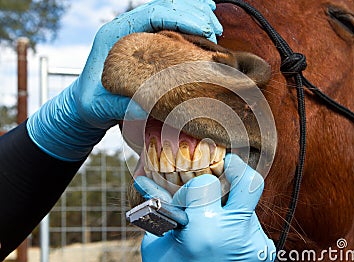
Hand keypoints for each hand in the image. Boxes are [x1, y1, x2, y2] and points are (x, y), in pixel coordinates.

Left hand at [27, 0, 222, 160]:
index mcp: (116, 35)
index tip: (202, 30)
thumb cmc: (91, 103)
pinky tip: (205, 23)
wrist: (86, 103)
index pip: (151, 14)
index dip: (180, 17)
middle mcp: (129, 29)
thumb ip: (118, 105)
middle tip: (214, 31)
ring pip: (171, 11)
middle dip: (193, 14)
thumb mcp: (99, 106)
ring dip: (195, 15)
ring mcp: (139, 34)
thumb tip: (146, 107)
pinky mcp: (148, 43)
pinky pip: (171, 25)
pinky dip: (190, 21)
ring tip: (215, 27)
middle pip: (165, 7)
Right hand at [135, 154, 275, 261]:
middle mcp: (236, 235)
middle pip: (249, 180)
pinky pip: (250, 223)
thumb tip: (150, 182)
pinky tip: (223, 235)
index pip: (205, 183)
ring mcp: (255, 243)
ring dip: (230, 205)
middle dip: (235, 167)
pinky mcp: (263, 252)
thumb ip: (162, 212)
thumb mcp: (158, 246)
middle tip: (223, 167)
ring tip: (213, 220)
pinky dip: (235, 223)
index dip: (191, 188)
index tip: (184, 200)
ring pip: (246, 203)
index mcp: (206, 232)